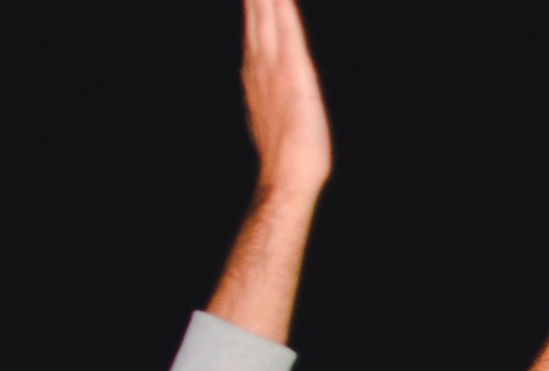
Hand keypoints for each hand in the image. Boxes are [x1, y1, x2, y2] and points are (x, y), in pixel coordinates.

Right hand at [239, 0, 331, 196]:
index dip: (253, 7)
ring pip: (266, 17)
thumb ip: (263, 99)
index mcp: (257, 74)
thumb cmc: (284, 157)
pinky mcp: (294, 72)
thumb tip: (260, 95)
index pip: (254, 30)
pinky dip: (283, 10)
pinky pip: (288, 31)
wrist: (286, 176)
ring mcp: (275, 66)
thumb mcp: (269, 118)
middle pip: (257, 17)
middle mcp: (261, 64)